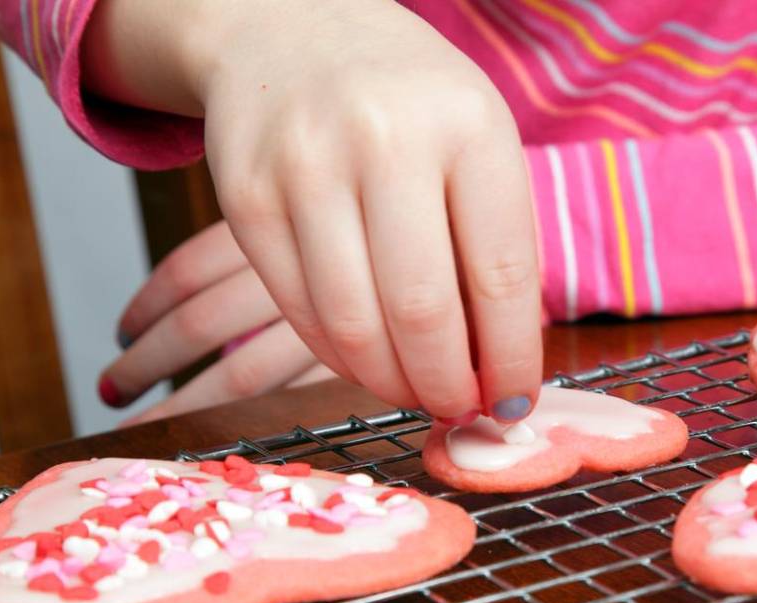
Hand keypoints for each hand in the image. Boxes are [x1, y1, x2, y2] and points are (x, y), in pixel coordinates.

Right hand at [83, 0, 542, 423]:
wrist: (289, 25)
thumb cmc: (408, 99)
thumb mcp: (477, 139)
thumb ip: (494, 242)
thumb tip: (498, 368)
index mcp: (467, 125)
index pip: (501, 275)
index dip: (509, 360)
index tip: (512, 403)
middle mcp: (384, 140)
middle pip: (422, 312)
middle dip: (446, 386)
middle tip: (458, 409)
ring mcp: (305, 167)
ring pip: (352, 325)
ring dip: (390, 383)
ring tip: (414, 391)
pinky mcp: (244, 196)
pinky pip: (297, 310)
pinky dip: (336, 355)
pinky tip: (363, 360)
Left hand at [100, 222, 336, 424]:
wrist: (460, 274)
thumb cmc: (351, 259)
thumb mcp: (305, 231)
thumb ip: (255, 254)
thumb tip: (175, 307)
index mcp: (279, 229)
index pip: (190, 270)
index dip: (147, 306)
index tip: (124, 334)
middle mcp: (301, 273)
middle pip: (200, 323)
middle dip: (144, 363)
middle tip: (112, 390)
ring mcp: (330, 324)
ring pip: (239, 375)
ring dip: (182, 406)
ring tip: (142, 426)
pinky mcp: (353, 368)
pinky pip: (285, 401)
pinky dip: (243, 420)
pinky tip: (221, 428)